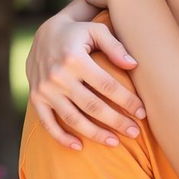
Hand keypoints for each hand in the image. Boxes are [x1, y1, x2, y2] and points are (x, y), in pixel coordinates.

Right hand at [27, 15, 145, 149]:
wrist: (43, 34)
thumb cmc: (78, 32)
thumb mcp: (97, 30)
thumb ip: (115, 46)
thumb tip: (134, 65)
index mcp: (74, 59)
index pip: (107, 86)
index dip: (126, 101)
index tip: (142, 113)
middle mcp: (57, 76)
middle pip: (92, 106)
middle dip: (116, 121)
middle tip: (135, 132)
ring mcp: (44, 89)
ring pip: (73, 119)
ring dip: (95, 134)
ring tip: (115, 143)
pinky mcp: (35, 98)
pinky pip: (47, 123)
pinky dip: (61, 138)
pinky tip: (79, 147)